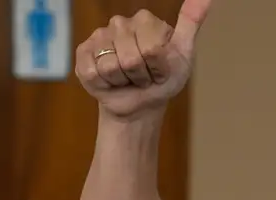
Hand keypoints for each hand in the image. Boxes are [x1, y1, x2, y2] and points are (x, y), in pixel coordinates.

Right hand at [74, 0, 211, 119]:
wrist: (140, 104)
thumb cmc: (163, 79)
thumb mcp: (184, 54)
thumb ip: (191, 22)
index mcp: (146, 20)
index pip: (152, 50)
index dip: (158, 68)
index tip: (161, 70)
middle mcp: (120, 23)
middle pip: (131, 59)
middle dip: (141, 76)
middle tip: (144, 77)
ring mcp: (100, 37)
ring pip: (110, 67)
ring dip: (124, 82)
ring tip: (129, 79)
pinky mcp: (83, 54)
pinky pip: (92, 73)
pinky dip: (105, 85)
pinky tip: (111, 82)